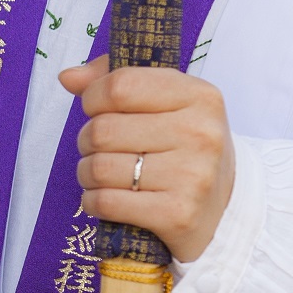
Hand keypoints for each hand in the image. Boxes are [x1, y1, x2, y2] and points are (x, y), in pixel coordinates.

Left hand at [61, 56, 235, 262]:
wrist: (224, 208)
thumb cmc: (183, 147)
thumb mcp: (165, 102)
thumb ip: (115, 80)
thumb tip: (68, 77)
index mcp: (199, 95)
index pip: (120, 86)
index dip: (93, 97)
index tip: (96, 109)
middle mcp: (201, 133)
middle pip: (103, 129)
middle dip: (87, 140)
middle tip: (99, 148)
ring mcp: (193, 176)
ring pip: (100, 167)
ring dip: (87, 173)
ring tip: (100, 175)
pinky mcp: (178, 215)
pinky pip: (107, 202)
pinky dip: (92, 201)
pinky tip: (102, 199)